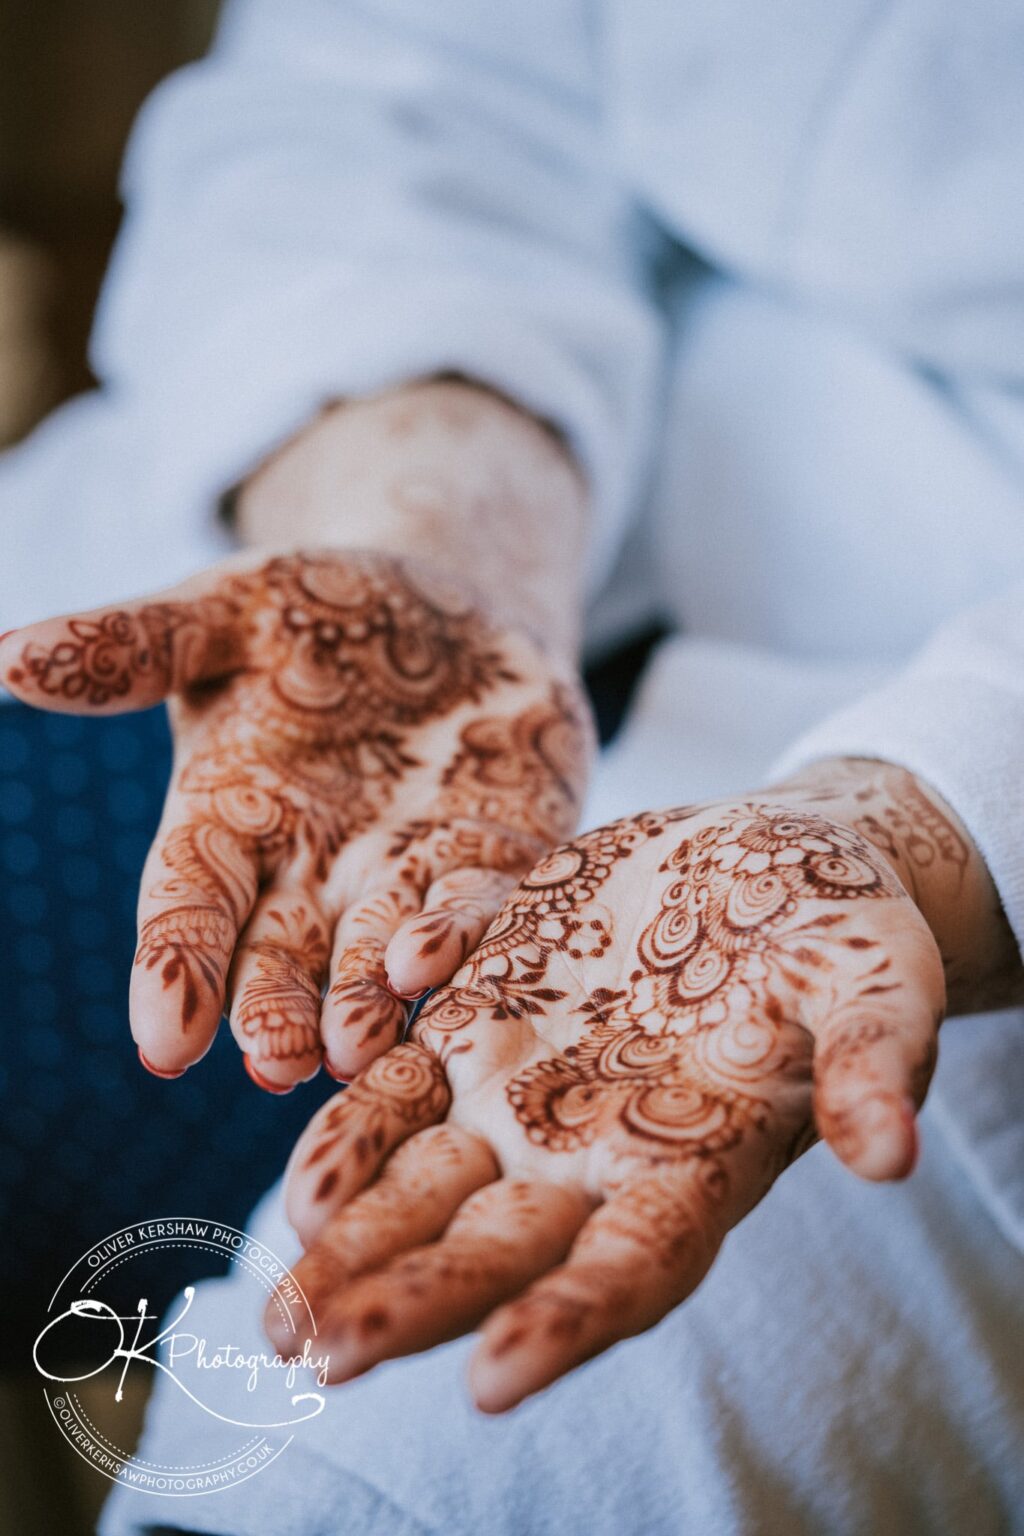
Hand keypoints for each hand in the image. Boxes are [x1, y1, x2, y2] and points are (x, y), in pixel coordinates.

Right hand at [0, 549, 591, 1087]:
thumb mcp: (227, 610)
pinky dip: (464, 934)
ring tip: (356, 1043)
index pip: (187, 905)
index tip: (163, 1043)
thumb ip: (136, 645)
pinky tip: (447, 963)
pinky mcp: (494, 858)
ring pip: (375, 955)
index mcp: (226, 819)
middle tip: (273, 1062)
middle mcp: (308, 870)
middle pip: (279, 957)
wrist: (447, 606)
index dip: (173, 971)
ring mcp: (402, 874)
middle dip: (273, 1011)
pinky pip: (479, 905)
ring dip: (366, 1001)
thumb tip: (5, 660)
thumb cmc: (315, 611)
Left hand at [273, 781, 946, 1410]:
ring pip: (421, 1158)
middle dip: (409, 1295)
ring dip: (352, 1211)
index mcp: (692, 1159)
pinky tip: (334, 1054)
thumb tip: (892, 1153)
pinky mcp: (481, 985)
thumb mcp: (881, 983)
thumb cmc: (841, 933)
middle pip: (491, 1238)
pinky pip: (407, 1033)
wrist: (771, 850)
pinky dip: (370, 1053)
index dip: (565, 1324)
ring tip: (275, 1281)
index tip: (489, 1381)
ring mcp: (523, 1066)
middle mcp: (588, 1136)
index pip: (627, 1266)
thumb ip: (876, 1062)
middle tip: (316, 1350)